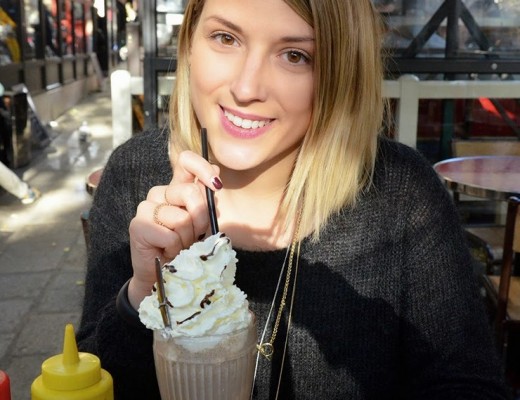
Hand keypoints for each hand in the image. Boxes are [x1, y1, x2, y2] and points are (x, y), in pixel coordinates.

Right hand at [127, 150, 221, 307]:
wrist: (164, 274)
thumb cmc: (186, 247)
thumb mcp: (203, 222)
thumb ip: (207, 200)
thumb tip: (216, 174)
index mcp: (176, 188)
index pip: (186, 161)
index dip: (202, 167)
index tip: (216, 185)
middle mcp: (159, 193)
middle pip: (191, 193)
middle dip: (202, 219)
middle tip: (195, 235)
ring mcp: (146, 207)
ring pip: (182, 218)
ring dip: (188, 238)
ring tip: (180, 246)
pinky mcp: (138, 225)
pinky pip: (171, 235)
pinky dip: (176, 248)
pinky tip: (168, 251)